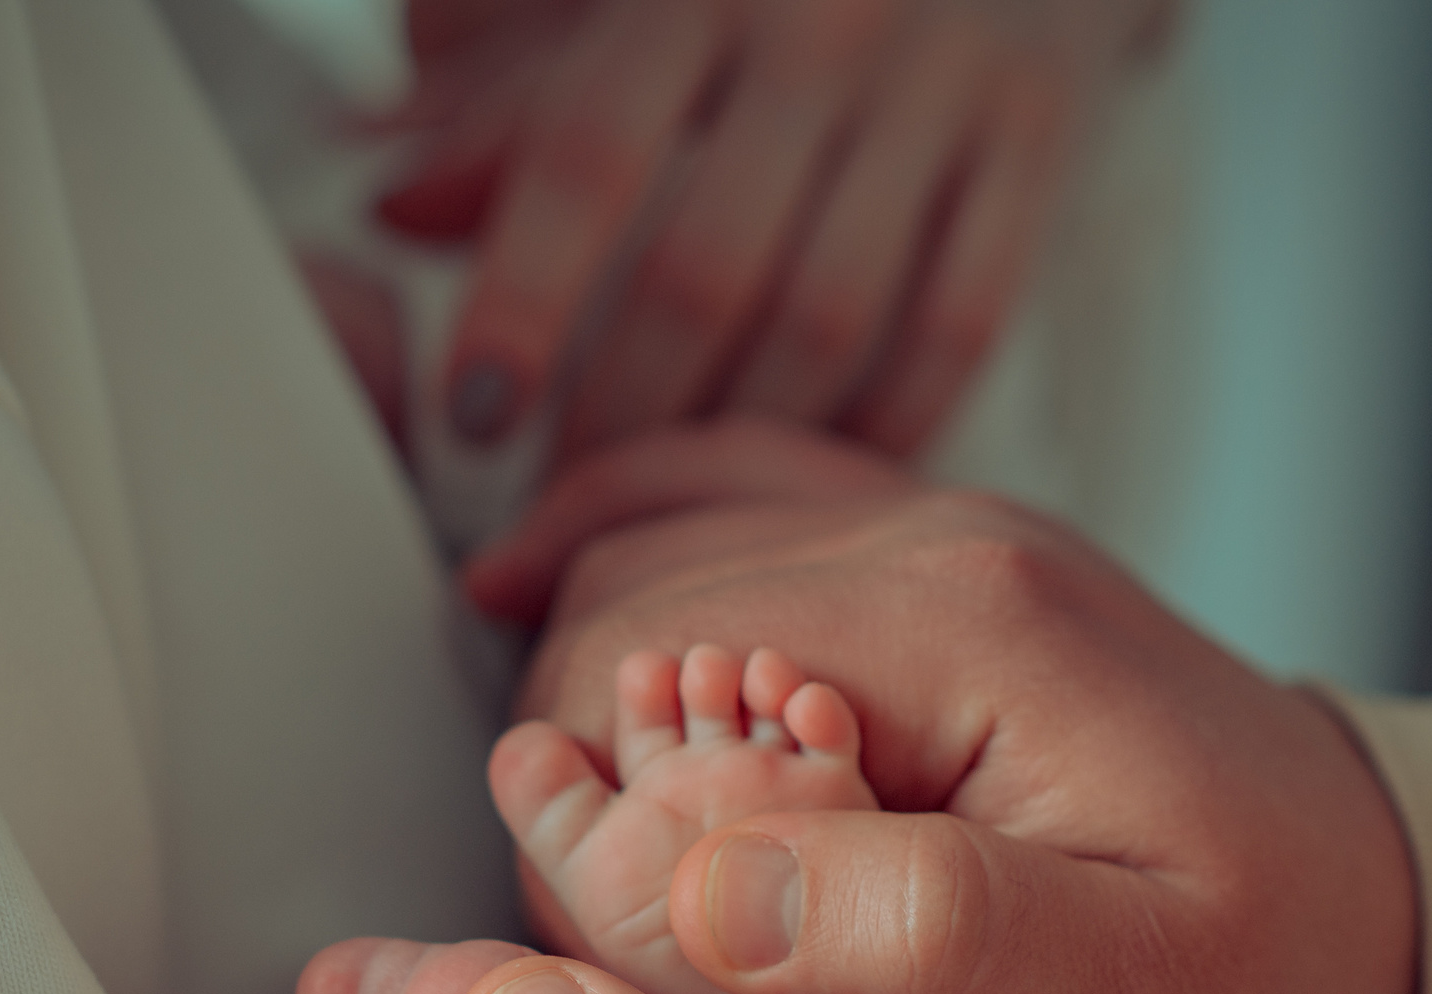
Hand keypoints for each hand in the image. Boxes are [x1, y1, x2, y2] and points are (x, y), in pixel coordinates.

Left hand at [383, 0, 1176, 461]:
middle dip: (618, 411)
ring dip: (732, 441)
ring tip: (663, 508)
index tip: (475, 417)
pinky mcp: (1035, 145)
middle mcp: (821, 24)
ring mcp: (940, 87)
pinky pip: (956, 327)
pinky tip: (807, 475)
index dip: (524, 296)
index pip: (586, 149)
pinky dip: (879, 424)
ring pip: (825, 319)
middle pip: (703, 268)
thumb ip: (503, 91)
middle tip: (558, 503)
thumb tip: (396, 205)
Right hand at [481, 423, 1420, 993]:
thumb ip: (916, 938)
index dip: (596, 834)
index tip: (646, 970)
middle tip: (627, 939)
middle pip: (628, 611)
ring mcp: (931, 530)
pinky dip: (614, 546)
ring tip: (602, 841)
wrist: (1397, 933)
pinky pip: (717, 497)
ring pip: (646, 551)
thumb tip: (698, 893)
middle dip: (583, 780)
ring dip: (590, 695)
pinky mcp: (927, 564)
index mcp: (969, 623)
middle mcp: (937, 536)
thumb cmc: (1270, 991)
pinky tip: (530, 591)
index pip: (650, 676)